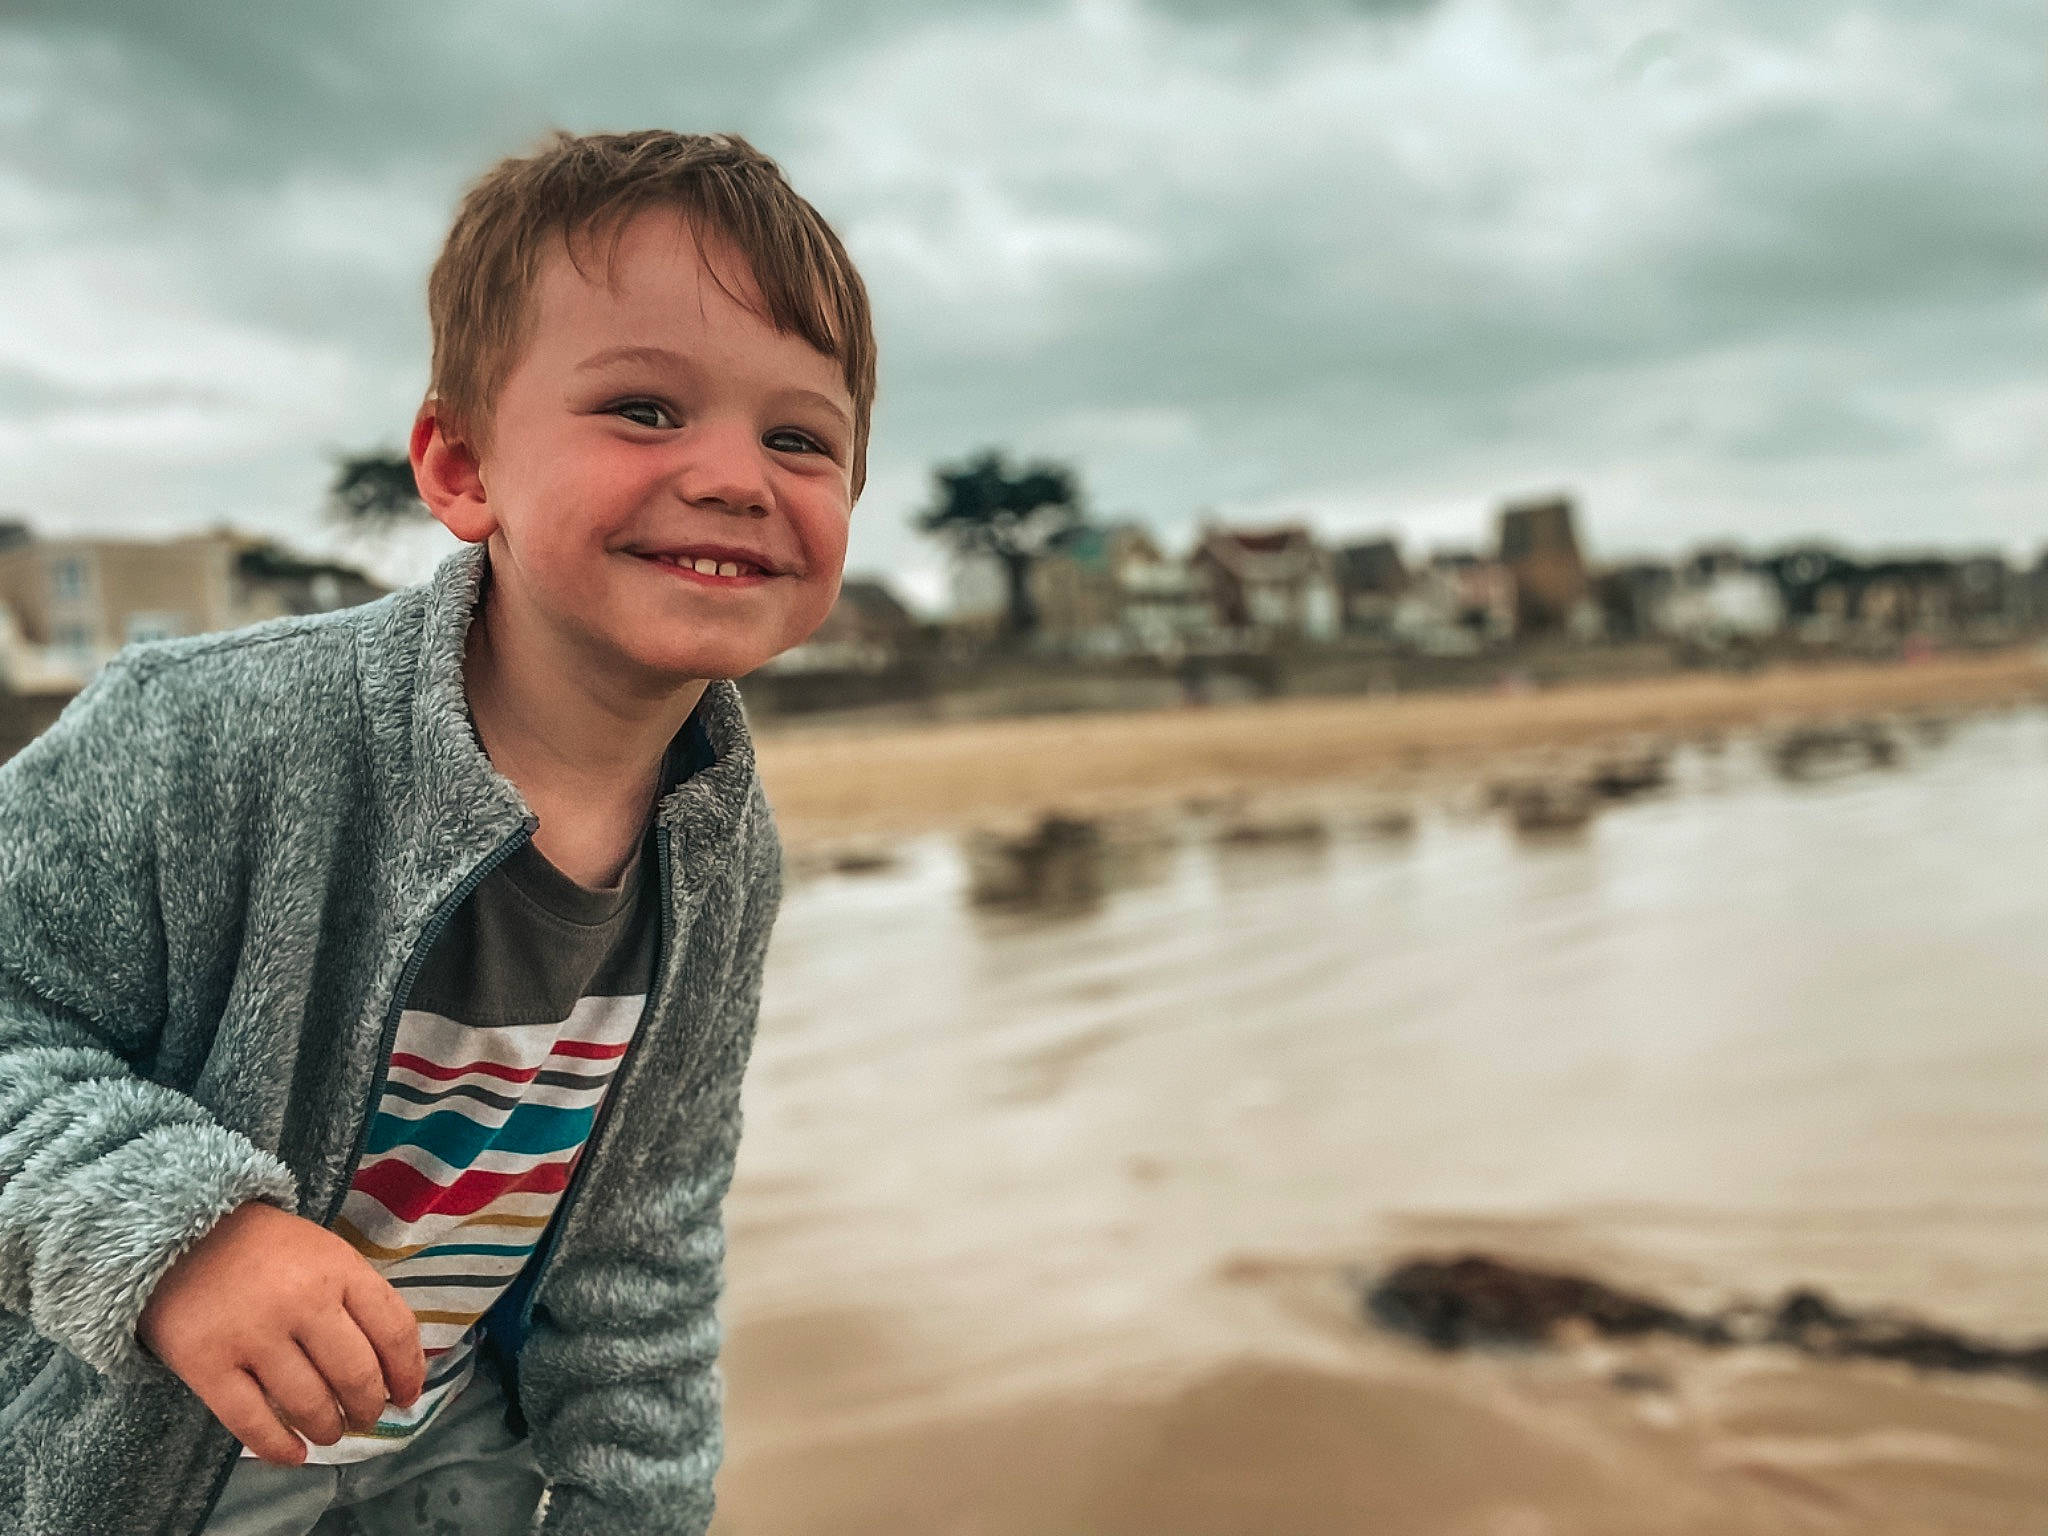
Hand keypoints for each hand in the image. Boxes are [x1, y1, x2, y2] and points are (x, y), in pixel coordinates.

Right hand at [137, 1201, 425, 1465]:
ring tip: (330, 1432)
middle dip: (368, 1408)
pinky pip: (250, 1422)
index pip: (393, 1330)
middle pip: (355, 1375)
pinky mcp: (205, 1364)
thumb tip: (394, 1365)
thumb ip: (358, 1299)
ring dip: (328, 1429)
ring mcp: (252, 1335)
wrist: (177, 1232)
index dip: (408, 1372)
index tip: (408, 1396)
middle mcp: (302, 1302)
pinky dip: (278, 1448)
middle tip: (366, 1418)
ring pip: (308, 1404)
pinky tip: (294, 1455)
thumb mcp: (324, 1252)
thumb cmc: (265, 1248)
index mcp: (339, 1268)